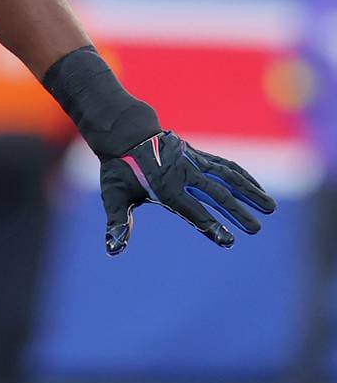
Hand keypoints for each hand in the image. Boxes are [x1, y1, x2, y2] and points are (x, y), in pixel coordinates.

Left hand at [100, 131, 275, 255]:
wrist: (124, 133)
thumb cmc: (119, 168)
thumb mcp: (112, 194)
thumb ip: (117, 222)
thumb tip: (113, 249)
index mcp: (164, 187)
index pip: (190, 209)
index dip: (209, 225)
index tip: (228, 240)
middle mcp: (182, 173)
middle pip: (215, 194)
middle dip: (237, 212)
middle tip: (255, 229)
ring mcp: (193, 162)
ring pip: (227, 176)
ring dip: (250, 191)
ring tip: (270, 208)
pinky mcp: (198, 155)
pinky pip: (225, 166)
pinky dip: (244, 177)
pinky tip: (257, 189)